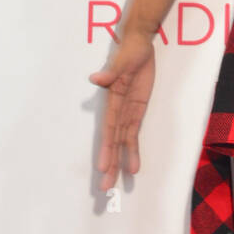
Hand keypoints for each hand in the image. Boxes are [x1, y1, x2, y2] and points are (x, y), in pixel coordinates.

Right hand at [89, 24, 155, 185]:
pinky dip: (133, 149)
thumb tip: (95, 79)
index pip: (109, 129)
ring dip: (121, 162)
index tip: (102, 168)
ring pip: (123, 142)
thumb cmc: (129, 52)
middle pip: (114, 141)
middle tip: (106, 188)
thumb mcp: (122, 61)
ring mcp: (127, 111)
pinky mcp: (137, 110)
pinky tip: (133, 166)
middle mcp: (118, 110)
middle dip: (110, 164)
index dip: (107, 149)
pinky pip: (134, 133)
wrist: (139, 44)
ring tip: (121, 182)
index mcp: (114, 100)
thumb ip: (110, 73)